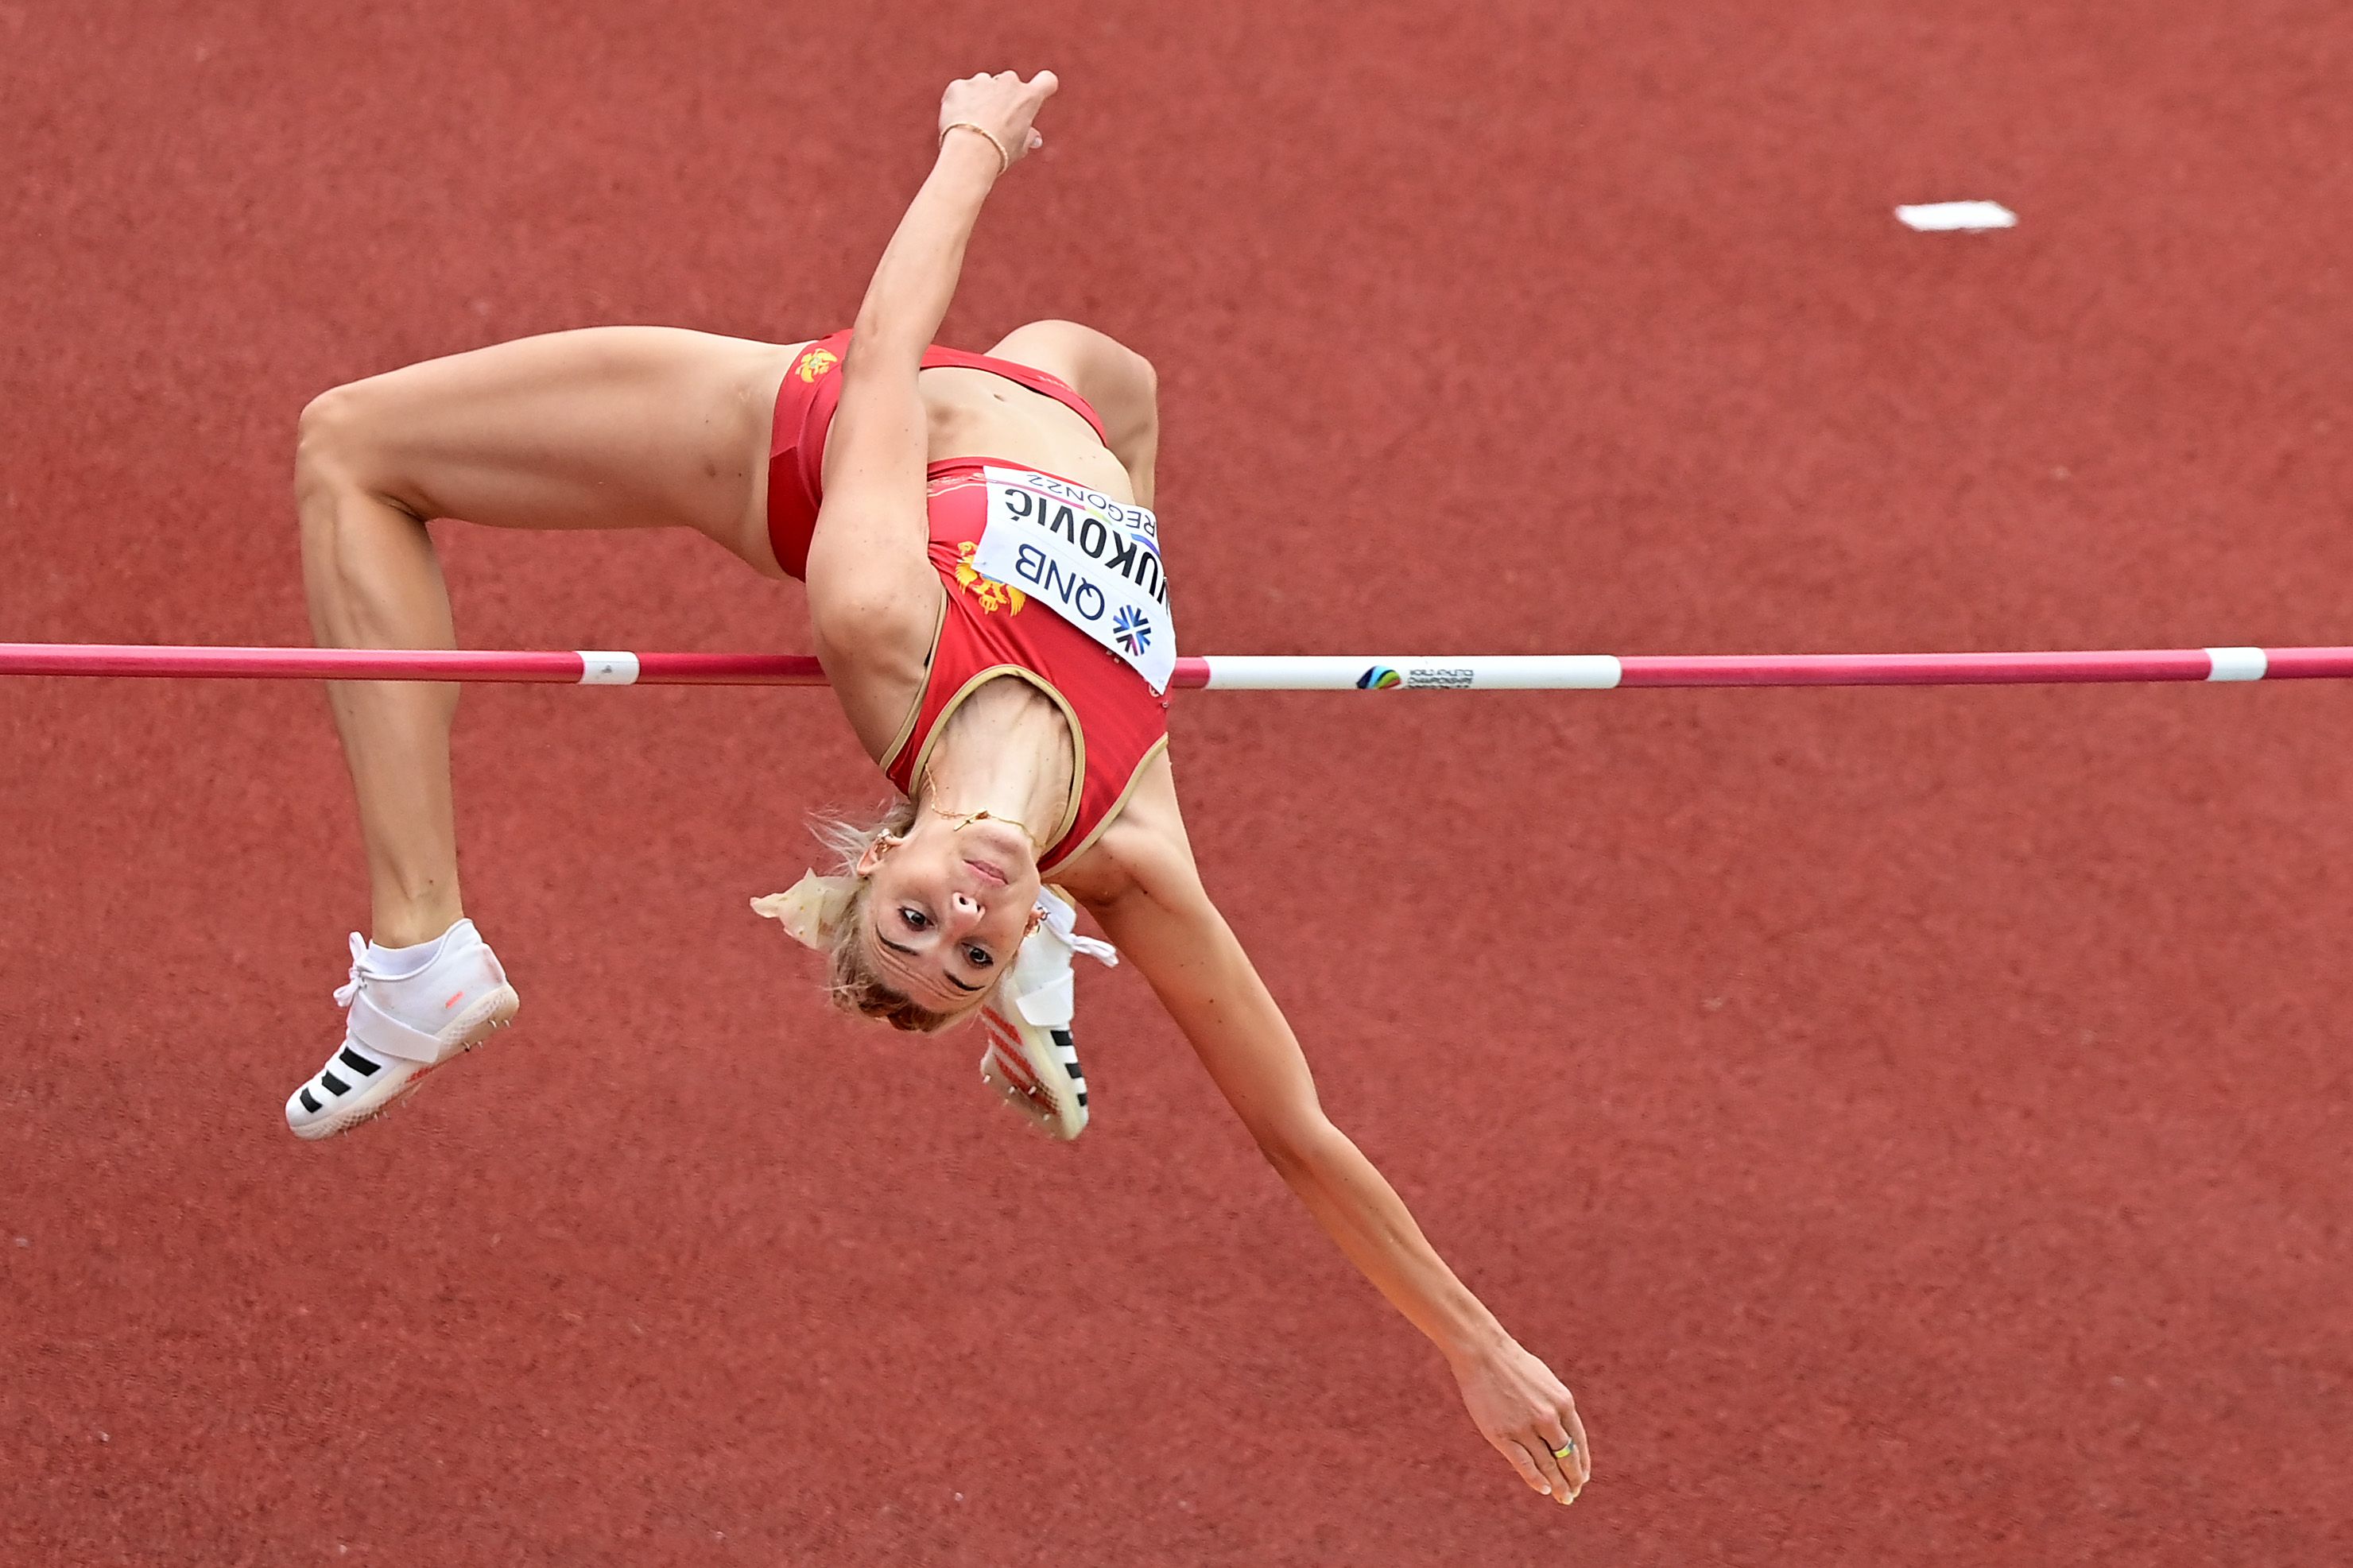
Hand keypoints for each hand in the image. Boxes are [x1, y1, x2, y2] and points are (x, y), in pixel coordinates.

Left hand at [937, 70, 1058, 170]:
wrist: (970, 150)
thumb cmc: (999, 152)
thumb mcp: (1019, 148)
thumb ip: (1027, 136)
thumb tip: (1034, 138)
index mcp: (1028, 98)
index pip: (1047, 81)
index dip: (1043, 86)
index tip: (1037, 94)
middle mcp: (1008, 83)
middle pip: (1009, 83)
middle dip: (1002, 96)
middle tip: (993, 121)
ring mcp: (982, 81)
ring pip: (982, 85)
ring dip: (979, 99)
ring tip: (972, 125)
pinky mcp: (960, 85)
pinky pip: (960, 91)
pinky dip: (959, 103)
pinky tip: (957, 122)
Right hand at [1449, 1339, 1591, 1505]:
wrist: (1483, 1353)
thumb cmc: (1513, 1366)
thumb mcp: (1545, 1383)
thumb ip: (1556, 1408)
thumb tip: (1563, 1435)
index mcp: (1563, 1402)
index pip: (1579, 1442)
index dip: (1582, 1463)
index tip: (1583, 1478)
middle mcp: (1548, 1417)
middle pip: (1566, 1457)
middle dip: (1573, 1479)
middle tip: (1574, 1493)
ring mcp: (1525, 1427)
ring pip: (1548, 1465)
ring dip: (1558, 1484)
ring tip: (1563, 1496)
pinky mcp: (1503, 1435)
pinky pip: (1524, 1465)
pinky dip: (1536, 1479)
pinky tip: (1544, 1489)